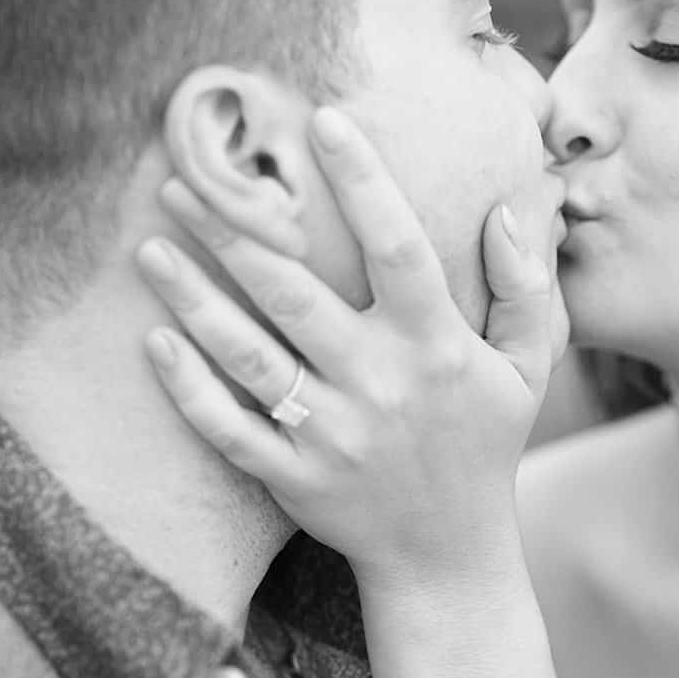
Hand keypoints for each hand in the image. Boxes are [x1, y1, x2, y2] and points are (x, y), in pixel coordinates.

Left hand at [138, 108, 554, 588]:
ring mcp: (331, 435)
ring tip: (150, 250)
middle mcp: (379, 384)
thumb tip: (509, 213)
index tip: (323, 121)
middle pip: (294, 293)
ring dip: (193, 300)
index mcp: (435, 346)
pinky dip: (188, 390)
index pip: (397, 246)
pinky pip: (229, 429)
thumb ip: (527, 290)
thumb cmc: (483, 447)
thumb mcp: (528, 370)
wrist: (448, 556)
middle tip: (181, 182)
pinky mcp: (293, 478)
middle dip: (234, 232)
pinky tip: (155, 344)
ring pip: (248, 357)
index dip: (362, 181)